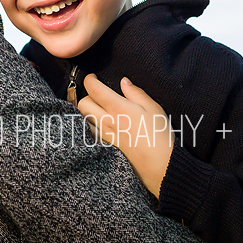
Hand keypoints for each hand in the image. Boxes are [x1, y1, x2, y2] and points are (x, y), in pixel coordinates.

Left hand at [79, 74, 173, 198]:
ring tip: (100, 107)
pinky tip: (103, 123)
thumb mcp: (153, 108)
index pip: (94, 90)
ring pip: (85, 118)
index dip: (89, 79)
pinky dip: (92, 124)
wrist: (160, 165)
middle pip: (83, 104)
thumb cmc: (159, 135)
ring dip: (88, 111)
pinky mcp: (107, 145)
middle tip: (98, 93)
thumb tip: (124, 82)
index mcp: (119, 109)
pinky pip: (91, 132)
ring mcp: (105, 135)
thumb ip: (136, 93)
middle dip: (87, 95)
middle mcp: (108, 121)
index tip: (93, 77)